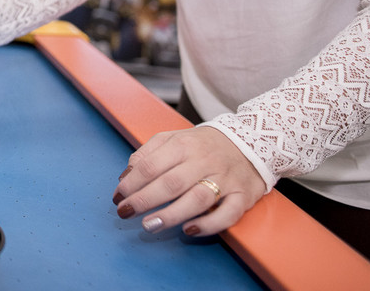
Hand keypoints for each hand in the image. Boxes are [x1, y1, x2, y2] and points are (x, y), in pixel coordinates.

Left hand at [112, 126, 265, 236]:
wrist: (251, 141)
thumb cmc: (202, 145)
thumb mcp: (172, 139)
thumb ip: (146, 154)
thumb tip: (125, 177)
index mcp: (183, 145)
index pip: (152, 164)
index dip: (132, 183)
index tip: (117, 197)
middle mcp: (204, 161)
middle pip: (171, 183)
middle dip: (144, 200)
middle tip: (125, 213)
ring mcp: (225, 179)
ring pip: (197, 199)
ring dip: (171, 214)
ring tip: (150, 225)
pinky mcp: (243, 196)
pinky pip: (228, 213)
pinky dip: (209, 224)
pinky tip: (189, 230)